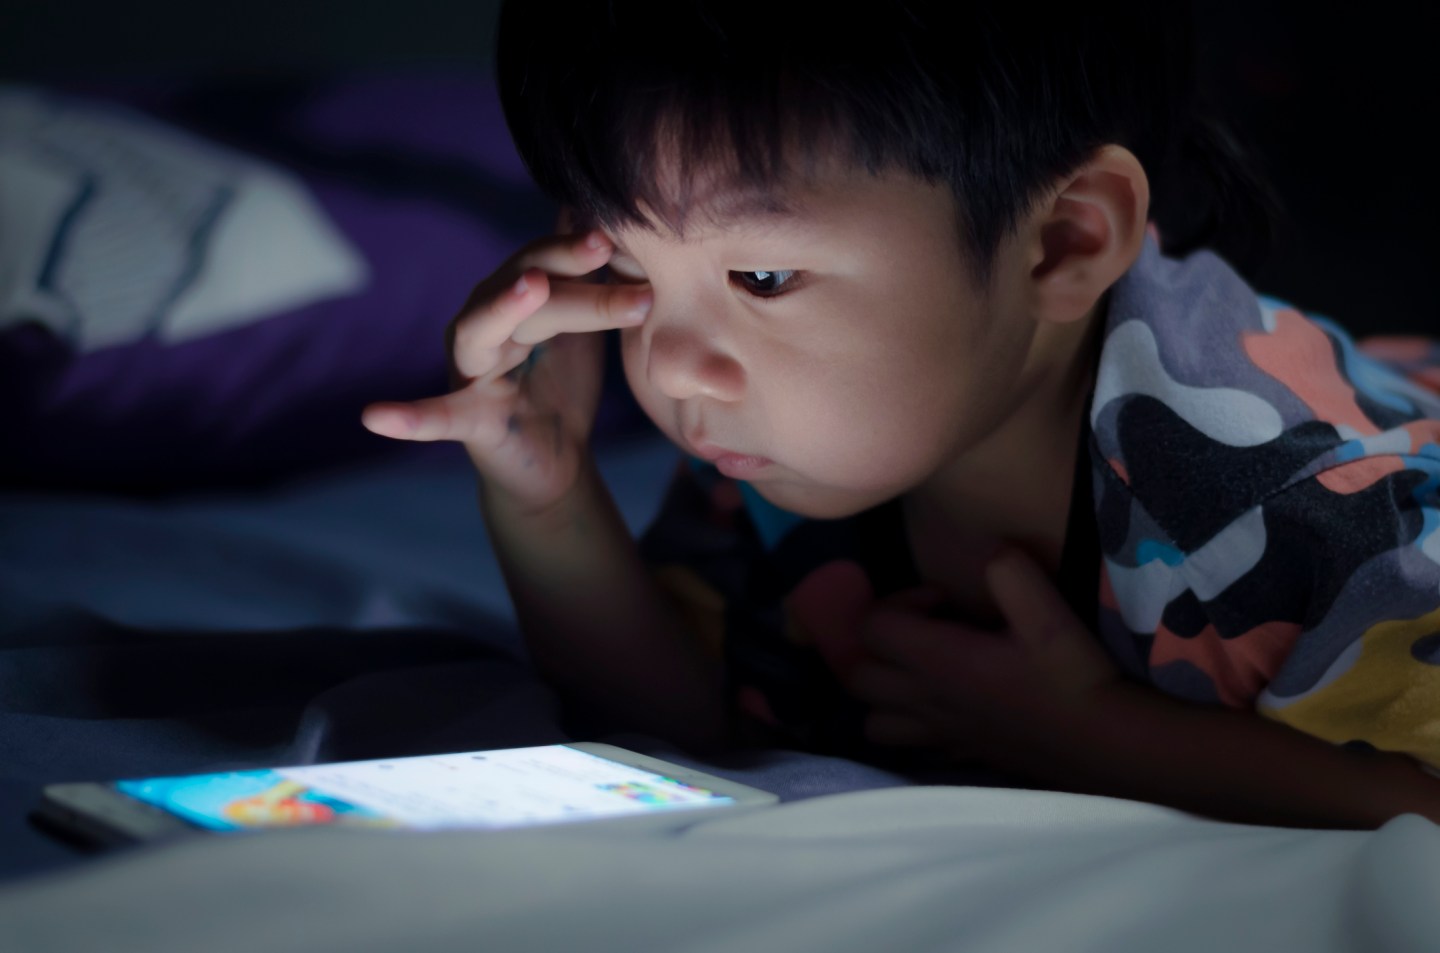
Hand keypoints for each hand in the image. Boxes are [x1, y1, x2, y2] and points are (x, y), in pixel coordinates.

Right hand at [361, 230, 651, 510]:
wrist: (556, 462)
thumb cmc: (563, 384)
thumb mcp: (582, 323)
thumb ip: (585, 271)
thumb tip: (591, 202)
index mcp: (512, 298)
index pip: (543, 260)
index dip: (576, 244)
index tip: (617, 232)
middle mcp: (482, 324)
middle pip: (523, 286)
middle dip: (564, 267)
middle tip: (604, 247)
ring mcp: (469, 370)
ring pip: (487, 332)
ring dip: (505, 308)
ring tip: (530, 288)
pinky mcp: (468, 422)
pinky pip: (435, 418)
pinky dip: (407, 418)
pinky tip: (374, 417)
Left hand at [832, 548, 1123, 773]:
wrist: (1106, 744)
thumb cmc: (1074, 677)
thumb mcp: (1049, 614)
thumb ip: (1010, 573)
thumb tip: (990, 551)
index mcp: (939, 662)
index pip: (870, 627)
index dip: (896, 602)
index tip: (940, 599)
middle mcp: (927, 701)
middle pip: (857, 675)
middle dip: (877, 645)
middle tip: (920, 629)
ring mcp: (940, 734)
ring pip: (873, 720)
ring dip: (883, 692)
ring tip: (917, 671)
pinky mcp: (959, 755)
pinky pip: (910, 745)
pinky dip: (911, 726)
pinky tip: (944, 707)